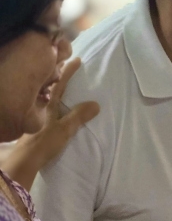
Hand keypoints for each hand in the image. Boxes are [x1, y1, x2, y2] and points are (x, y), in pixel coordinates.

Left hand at [4, 58, 98, 185]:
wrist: (26, 160)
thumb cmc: (44, 142)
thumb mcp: (64, 129)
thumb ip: (79, 116)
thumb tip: (96, 103)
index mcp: (48, 105)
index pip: (60, 84)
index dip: (68, 72)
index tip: (77, 60)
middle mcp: (43, 107)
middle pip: (53, 88)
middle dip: (61, 77)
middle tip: (72, 68)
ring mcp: (41, 116)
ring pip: (50, 98)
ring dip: (59, 90)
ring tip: (69, 84)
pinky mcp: (41, 125)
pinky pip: (50, 107)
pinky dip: (57, 102)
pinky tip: (62, 105)